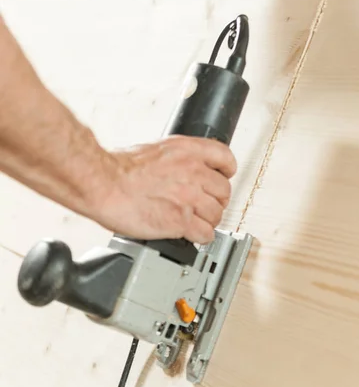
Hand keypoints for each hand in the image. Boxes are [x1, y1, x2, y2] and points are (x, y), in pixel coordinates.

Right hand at [91, 136, 235, 244]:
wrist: (104, 183)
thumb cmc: (120, 168)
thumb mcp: (157, 150)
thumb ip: (179, 159)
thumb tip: (186, 169)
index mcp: (188, 151)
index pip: (225, 158)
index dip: (225, 171)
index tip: (222, 177)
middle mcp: (193, 172)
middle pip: (224, 191)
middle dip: (215, 201)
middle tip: (202, 206)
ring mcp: (189, 198)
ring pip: (217, 215)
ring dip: (207, 221)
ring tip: (193, 221)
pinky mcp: (181, 221)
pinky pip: (206, 234)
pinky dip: (200, 237)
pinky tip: (189, 234)